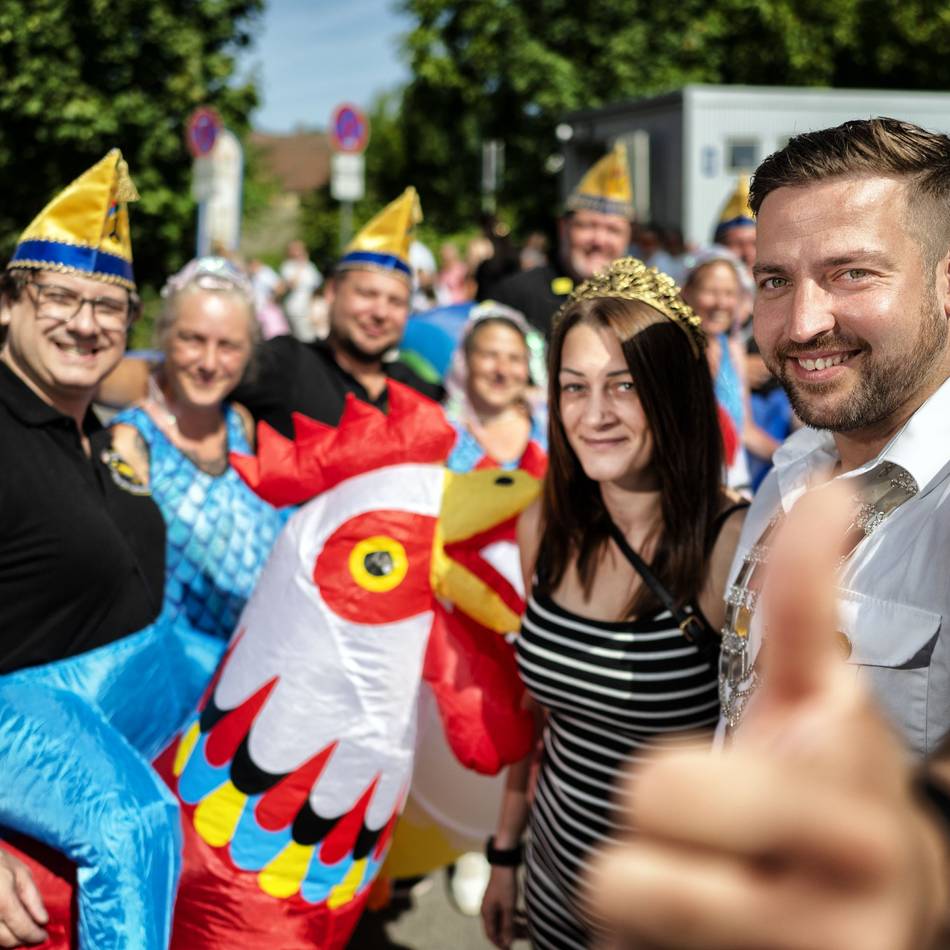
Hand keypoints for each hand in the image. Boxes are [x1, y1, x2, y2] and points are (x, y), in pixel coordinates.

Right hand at [0, 847, 47, 946]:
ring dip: (8, 940)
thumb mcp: (20, 872)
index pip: (21, 927)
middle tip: (33, 934)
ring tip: (19, 929)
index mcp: (2, 900)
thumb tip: (43, 920)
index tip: (43, 936)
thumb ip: (32, 897)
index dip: (34, 935)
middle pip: (6, 939)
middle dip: (22, 939)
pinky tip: (5, 925)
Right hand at [481, 864, 518, 948]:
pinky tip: (525, 916)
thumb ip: (507, 926)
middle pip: (498, 927)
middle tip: (525, 937)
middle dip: (511, 934)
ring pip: (504, 919)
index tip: (511, 949)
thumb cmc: (505, 883)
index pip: (491, 934)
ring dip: (515, 925)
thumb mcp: (508, 907)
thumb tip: (506, 944)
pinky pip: (507, 911)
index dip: (500, 943)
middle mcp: (488, 908)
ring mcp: (494, 902)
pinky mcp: (500, 896)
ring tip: (528, 928)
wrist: (505, 861)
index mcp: (486, 912)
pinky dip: (515, 915)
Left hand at [586, 486, 948, 949]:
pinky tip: (701, 939)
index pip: (807, 651)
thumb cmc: (824, 797)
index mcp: (849, 748)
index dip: (797, 583)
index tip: (814, 506)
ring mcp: (822, 943)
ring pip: (619, 883)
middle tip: (693, 814)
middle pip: (654, 786)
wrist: (879, 918)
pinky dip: (638, 945)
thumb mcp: (815, 704)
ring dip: (635, 883)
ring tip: (701, 883)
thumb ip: (803, 609)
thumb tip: (826, 498)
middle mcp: (857, 851)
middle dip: (653, 796)